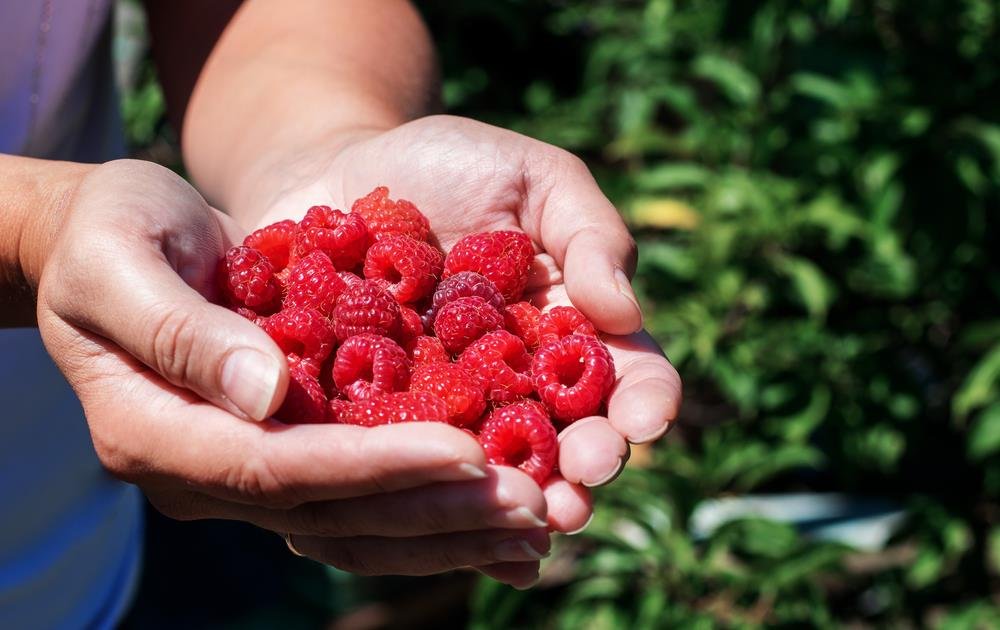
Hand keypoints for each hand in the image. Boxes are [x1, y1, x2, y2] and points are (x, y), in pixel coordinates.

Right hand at [33, 159, 552, 586]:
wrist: (126, 237)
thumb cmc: (112, 229)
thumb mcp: (119, 257)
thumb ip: (180, 328)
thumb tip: (265, 393)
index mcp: (154, 430)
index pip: (276, 465)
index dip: (373, 465)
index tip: (464, 450)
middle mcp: (205, 471)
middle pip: (330, 512)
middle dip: (433, 507)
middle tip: (532, 504)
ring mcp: (249, 472)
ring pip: (356, 525)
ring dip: (448, 527)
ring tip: (537, 523)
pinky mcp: (290, 453)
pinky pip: (364, 502)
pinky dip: (431, 509)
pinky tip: (498, 514)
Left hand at [243, 115, 682, 584]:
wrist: (332, 173)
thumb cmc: (446, 166)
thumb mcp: (531, 177)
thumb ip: (588, 233)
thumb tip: (623, 310)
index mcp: (566, 328)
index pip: (625, 373)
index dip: (644, 400)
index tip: (645, 420)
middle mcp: (517, 382)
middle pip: (567, 437)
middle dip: (585, 464)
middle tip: (585, 480)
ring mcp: (447, 410)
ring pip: (493, 469)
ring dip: (516, 499)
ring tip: (532, 519)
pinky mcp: (375, 422)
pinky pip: (403, 465)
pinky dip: (424, 497)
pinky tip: (437, 520)